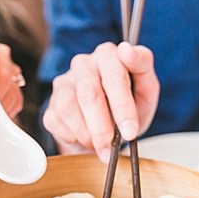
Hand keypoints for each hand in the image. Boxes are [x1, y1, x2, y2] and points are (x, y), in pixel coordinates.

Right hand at [42, 41, 159, 162]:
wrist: (110, 129)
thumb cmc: (130, 105)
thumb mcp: (146, 89)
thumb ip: (143, 66)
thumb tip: (127, 49)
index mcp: (108, 55)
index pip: (114, 75)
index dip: (123, 106)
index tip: (130, 130)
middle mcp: (83, 64)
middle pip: (90, 94)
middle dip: (104, 127)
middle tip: (113, 147)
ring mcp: (64, 83)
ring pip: (69, 107)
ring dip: (87, 133)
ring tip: (101, 145)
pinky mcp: (51, 104)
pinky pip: (56, 120)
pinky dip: (73, 136)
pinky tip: (85, 138)